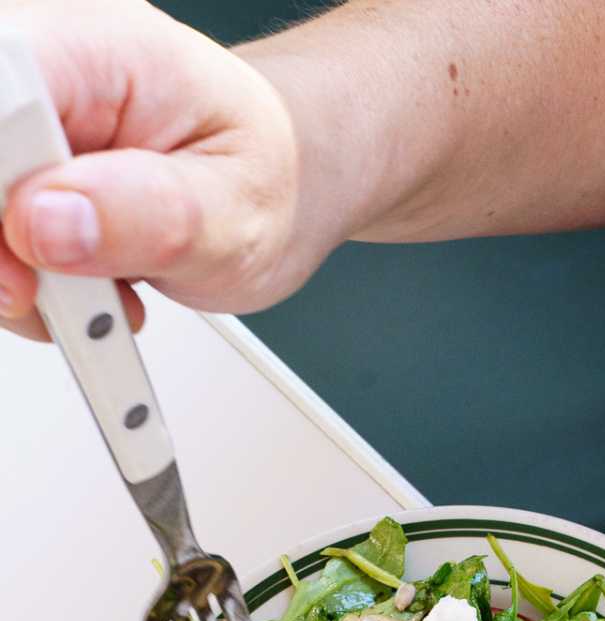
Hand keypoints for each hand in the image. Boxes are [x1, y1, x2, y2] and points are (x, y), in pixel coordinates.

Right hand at [0, 0, 317, 341]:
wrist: (279, 180)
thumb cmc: (264, 176)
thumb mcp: (237, 212)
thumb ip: (150, 217)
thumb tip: (46, 223)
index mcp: (101, 47)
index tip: (23, 244)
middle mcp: (49, 66)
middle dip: (3, 242)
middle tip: (63, 290)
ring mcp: (25, 118)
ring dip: (17, 271)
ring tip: (101, 291)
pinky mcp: (16, 168)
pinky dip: (27, 278)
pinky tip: (85, 288)